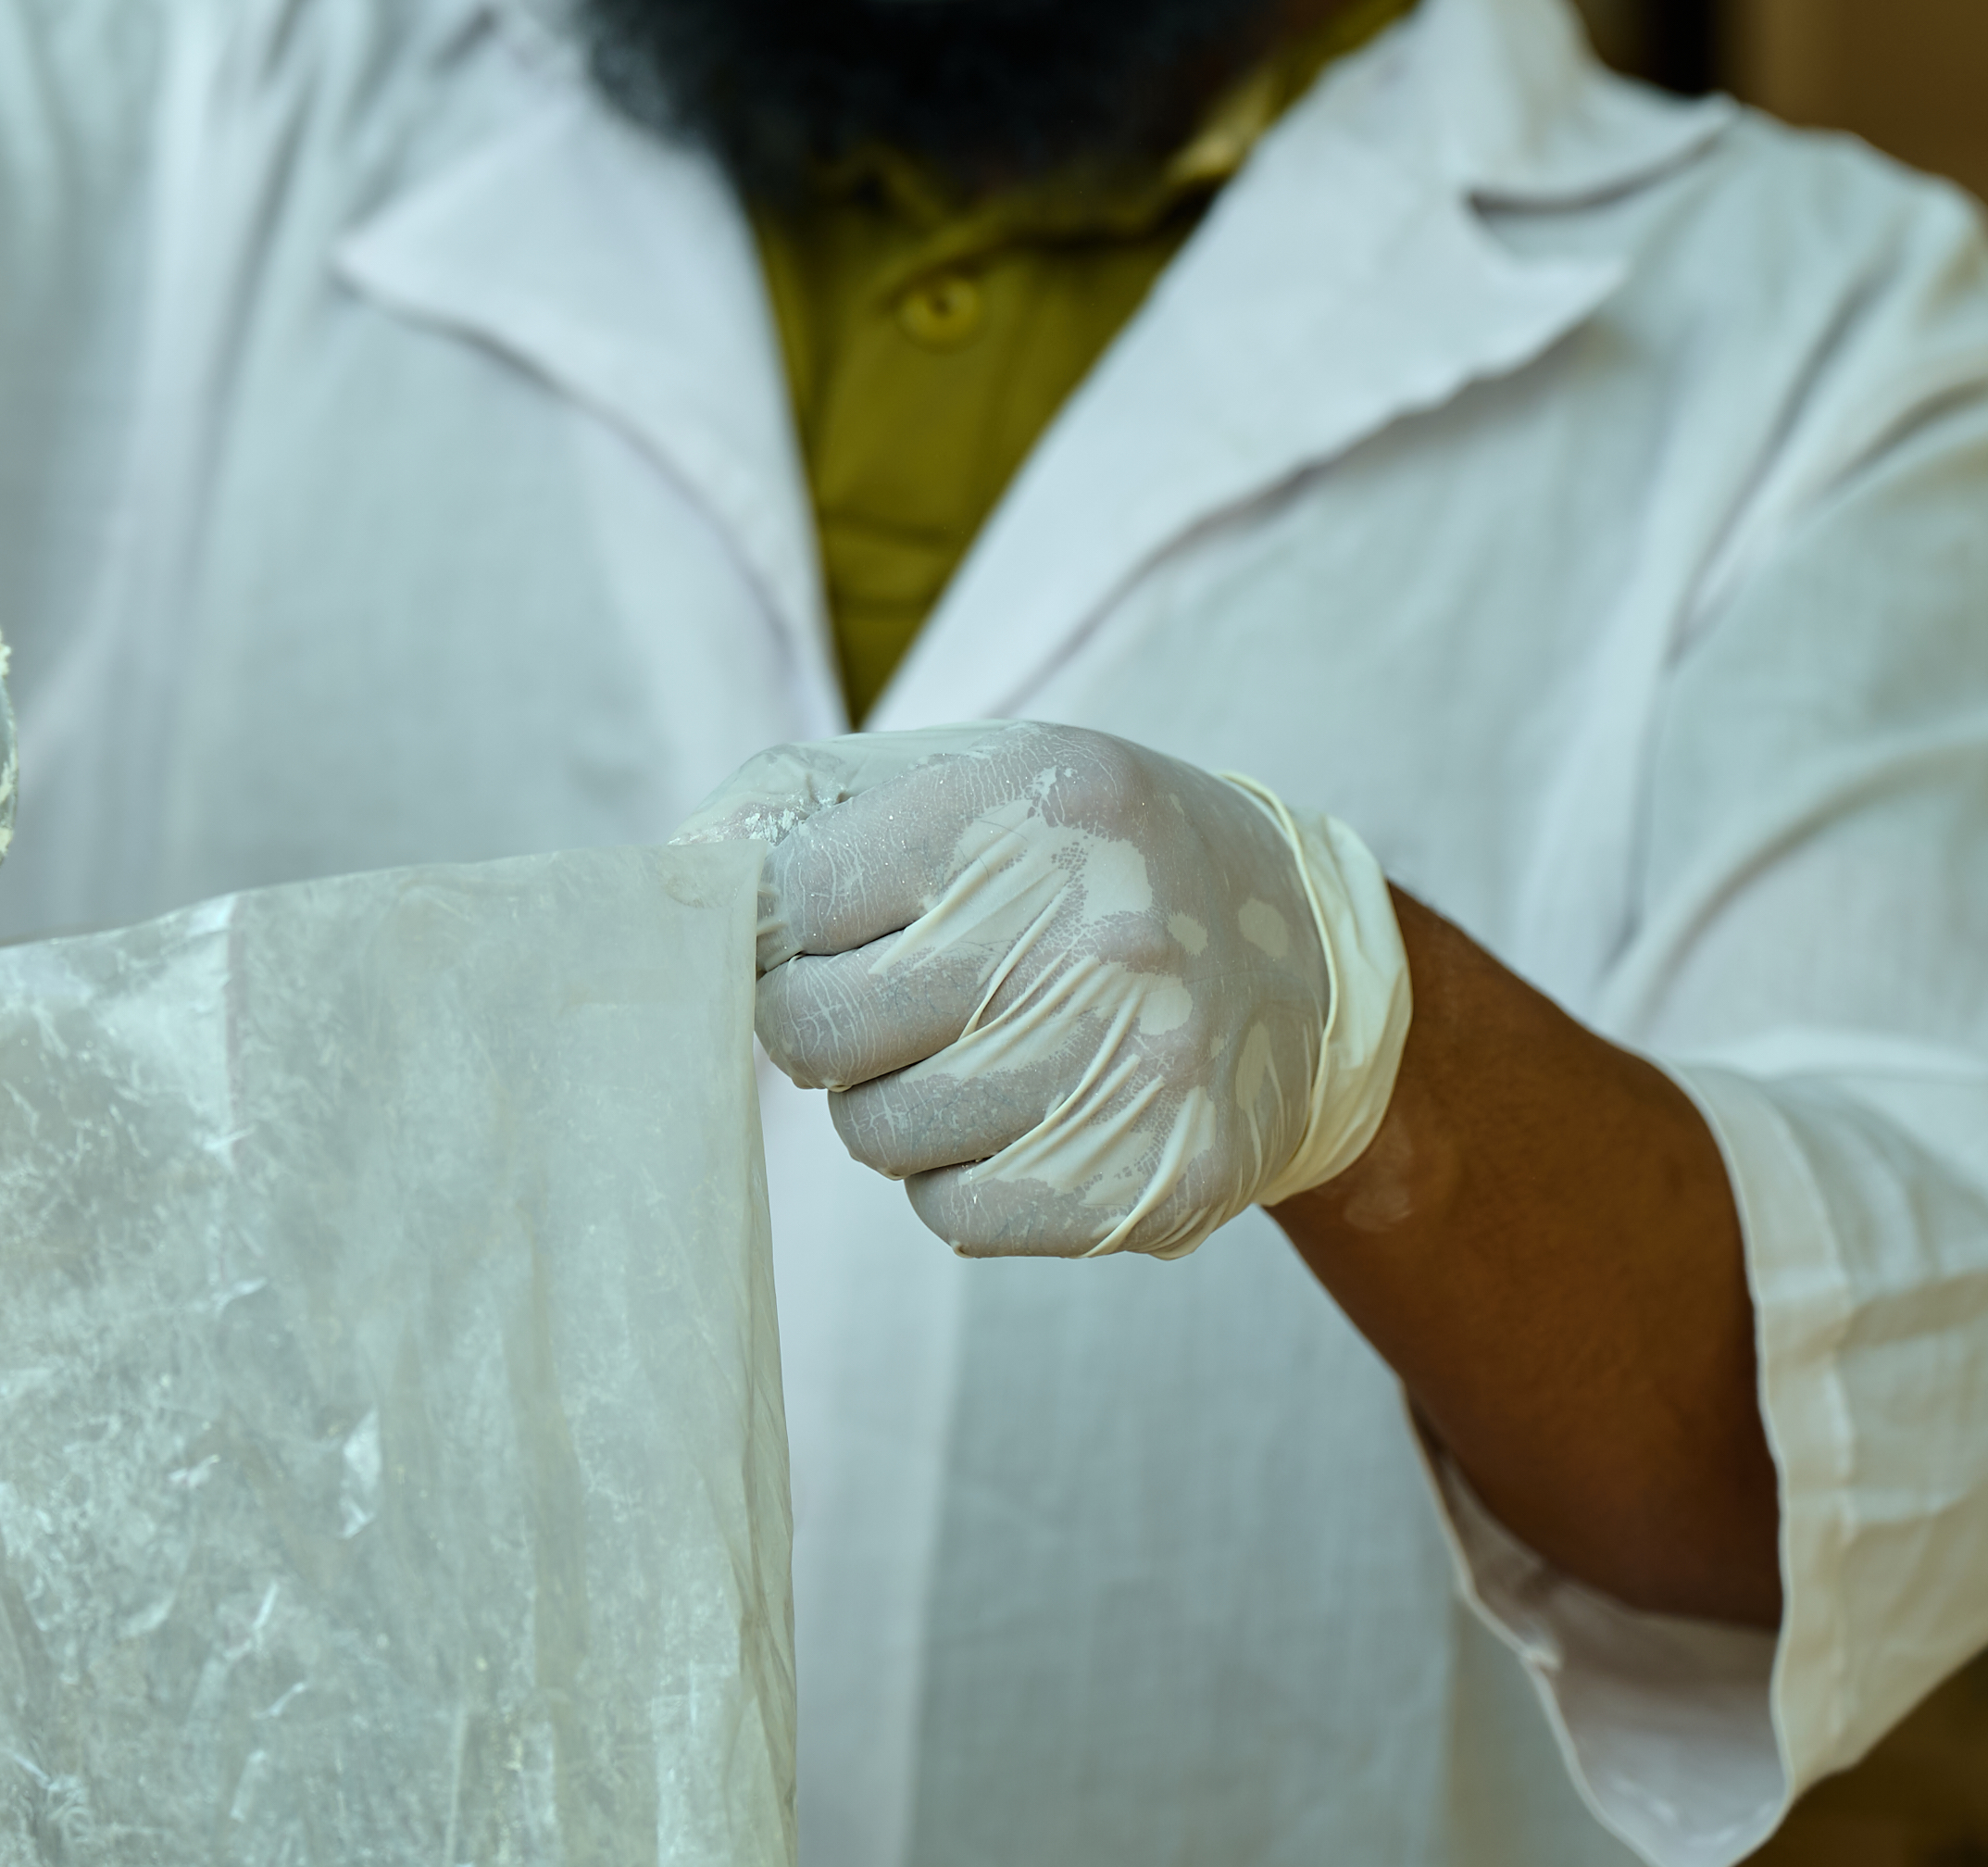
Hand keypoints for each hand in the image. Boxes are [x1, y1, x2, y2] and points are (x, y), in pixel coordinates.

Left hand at [677, 720, 1412, 1260]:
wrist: (1311, 963)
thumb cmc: (1092, 858)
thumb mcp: (981, 774)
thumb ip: (812, 804)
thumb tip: (676, 870)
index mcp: (1037, 806)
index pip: (794, 899)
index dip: (766, 932)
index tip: (794, 938)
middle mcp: (1098, 933)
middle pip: (817, 1033)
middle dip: (814, 1027)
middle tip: (866, 1006)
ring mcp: (1137, 1067)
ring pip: (878, 1137)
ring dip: (889, 1103)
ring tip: (963, 1050)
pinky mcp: (1158, 1181)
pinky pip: (954, 1214)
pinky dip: (957, 1176)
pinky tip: (1021, 1113)